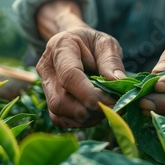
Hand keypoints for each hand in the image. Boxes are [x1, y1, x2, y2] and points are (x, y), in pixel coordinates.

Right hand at [36, 1, 125, 127]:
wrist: (75, 42)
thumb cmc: (92, 42)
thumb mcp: (105, 43)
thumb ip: (111, 61)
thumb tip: (119, 83)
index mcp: (60, 47)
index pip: (69, 76)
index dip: (88, 94)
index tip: (110, 102)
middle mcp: (47, 68)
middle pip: (59, 100)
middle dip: (88, 110)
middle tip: (112, 108)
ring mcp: (45, 85)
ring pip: (58, 113)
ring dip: (85, 118)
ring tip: (105, 109)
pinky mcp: (48, 99)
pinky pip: (59, 119)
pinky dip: (79, 122)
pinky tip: (95, 114)